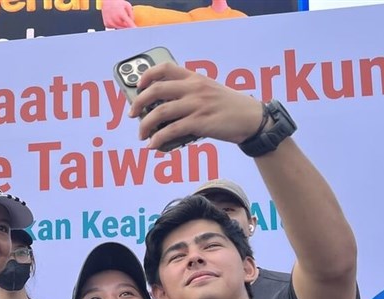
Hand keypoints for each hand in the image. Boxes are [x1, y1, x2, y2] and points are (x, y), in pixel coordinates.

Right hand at [101, 0, 135, 27]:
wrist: (107, 1)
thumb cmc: (117, 2)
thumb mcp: (127, 5)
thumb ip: (131, 14)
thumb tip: (133, 22)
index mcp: (121, 13)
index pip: (129, 23)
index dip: (132, 27)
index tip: (135, 29)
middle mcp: (115, 18)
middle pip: (125, 27)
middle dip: (126, 24)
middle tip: (124, 18)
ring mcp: (110, 22)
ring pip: (120, 28)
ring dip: (121, 25)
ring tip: (119, 17)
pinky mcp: (107, 24)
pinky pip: (114, 27)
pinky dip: (116, 25)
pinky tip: (115, 19)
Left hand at [129, 62, 263, 150]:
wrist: (251, 118)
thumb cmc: (228, 107)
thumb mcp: (209, 90)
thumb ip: (188, 93)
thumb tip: (161, 109)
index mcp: (195, 77)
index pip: (165, 68)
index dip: (146, 75)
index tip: (138, 86)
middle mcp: (194, 88)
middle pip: (156, 90)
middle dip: (138, 103)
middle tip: (132, 114)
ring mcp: (197, 105)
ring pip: (160, 112)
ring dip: (145, 125)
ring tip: (141, 135)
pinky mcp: (200, 122)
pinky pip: (172, 131)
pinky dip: (158, 139)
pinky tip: (153, 145)